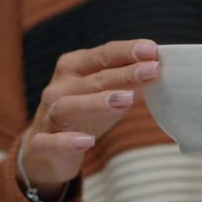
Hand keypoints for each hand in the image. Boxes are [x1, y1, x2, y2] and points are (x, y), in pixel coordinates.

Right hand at [18, 39, 159, 197]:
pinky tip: (88, 142)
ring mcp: (48, 114)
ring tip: (126, 100)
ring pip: (69, 106)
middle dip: (125, 74)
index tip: (153, 50)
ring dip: (97, 102)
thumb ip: (128, 82)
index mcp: (74, 67)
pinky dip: (68, 141)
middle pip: (94, 79)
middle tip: (152, 71)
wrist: (46, 150)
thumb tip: (159, 69)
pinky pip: (51, 141)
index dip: (127, 51)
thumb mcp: (106, 94)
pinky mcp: (41, 143)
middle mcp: (59, 87)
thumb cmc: (82, 114)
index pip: (104, 54)